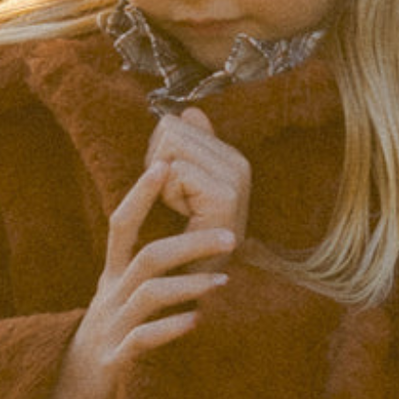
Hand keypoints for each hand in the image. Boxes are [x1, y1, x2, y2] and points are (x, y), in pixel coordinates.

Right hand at [39, 161, 234, 398]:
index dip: (140, 194)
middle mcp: (110, 295)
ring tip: (222, 282)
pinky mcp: (115, 362)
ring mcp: (111, 328)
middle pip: (147, 257)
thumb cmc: (108, 335)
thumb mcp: (119, 295)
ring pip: (147, 295)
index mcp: (112, 274)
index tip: (166, 163)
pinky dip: (169, 329)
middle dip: (190, 244)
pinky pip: (141, 340)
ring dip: (188, 285)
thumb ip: (143, 265)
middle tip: (231, 236)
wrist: (68, 391)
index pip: (122, 224)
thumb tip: (184, 236)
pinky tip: (195, 322)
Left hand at [145, 108, 250, 254]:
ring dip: (162, 183)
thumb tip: (190, 111)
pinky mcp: (226, 196)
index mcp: (231, 158)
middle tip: (176, 204)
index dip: (159, 156)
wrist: (188, 288)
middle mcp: (240, 164)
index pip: (175, 123)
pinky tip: (185, 221)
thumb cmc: (180, 242)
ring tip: (181, 213)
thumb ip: (188, 146)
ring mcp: (237, 180)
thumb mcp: (182, 188)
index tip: (176, 192)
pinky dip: (167, 197)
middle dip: (158, 166)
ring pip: (170, 147)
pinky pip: (174, 172)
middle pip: (170, 129)